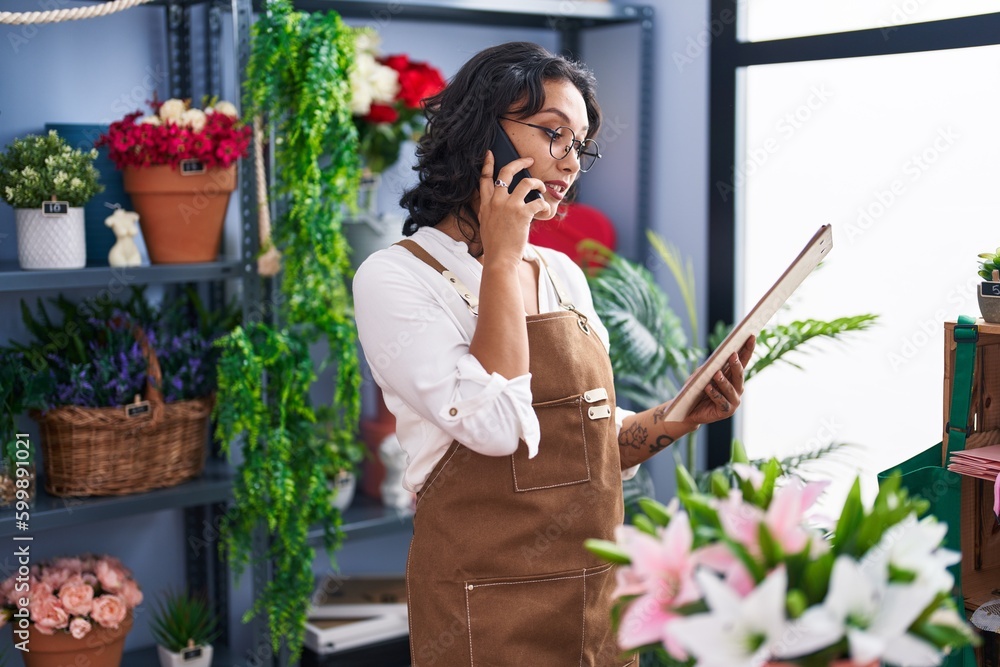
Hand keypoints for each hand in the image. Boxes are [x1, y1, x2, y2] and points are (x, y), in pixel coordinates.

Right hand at [477, 150, 547, 266]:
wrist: (499, 259)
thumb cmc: (495, 246)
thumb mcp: (485, 224)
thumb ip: (489, 210)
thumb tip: (498, 202)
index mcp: (486, 204)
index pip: (485, 179)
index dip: (488, 164)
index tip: (490, 154)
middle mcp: (496, 201)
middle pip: (506, 172)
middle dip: (519, 162)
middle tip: (528, 160)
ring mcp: (509, 206)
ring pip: (527, 182)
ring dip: (537, 183)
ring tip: (541, 188)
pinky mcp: (522, 214)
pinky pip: (538, 201)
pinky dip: (544, 206)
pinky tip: (544, 212)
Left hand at [681, 335, 754, 427]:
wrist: (688, 411)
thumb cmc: (696, 390)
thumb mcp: (700, 375)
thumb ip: (708, 368)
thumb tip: (714, 361)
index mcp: (734, 377)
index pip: (743, 361)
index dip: (748, 349)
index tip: (751, 336)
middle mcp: (737, 389)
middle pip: (739, 375)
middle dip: (736, 364)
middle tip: (733, 354)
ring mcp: (733, 401)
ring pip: (730, 389)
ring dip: (723, 381)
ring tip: (716, 374)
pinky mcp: (725, 412)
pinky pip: (720, 401)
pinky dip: (713, 394)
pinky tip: (707, 387)